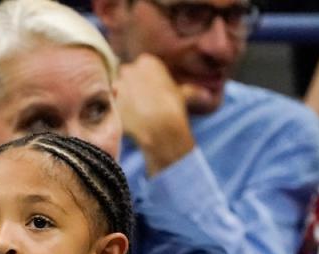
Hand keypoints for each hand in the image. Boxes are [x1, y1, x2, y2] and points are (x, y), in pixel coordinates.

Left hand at [115, 54, 195, 175]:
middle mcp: (131, 69)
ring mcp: (119, 84)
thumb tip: (207, 95)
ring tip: (134, 109)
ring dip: (121, 95)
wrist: (160, 127)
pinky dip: (116, 107)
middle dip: (130, 85)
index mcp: (148, 61)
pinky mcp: (111, 100)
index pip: (138, 65)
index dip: (142, 79)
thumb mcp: (185, 95)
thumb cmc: (174, 109)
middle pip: (125, 74)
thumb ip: (191, 91)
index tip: (148, 90)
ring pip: (116, 86)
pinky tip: (126, 115)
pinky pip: (110, 101)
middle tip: (140, 100)